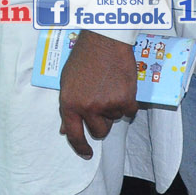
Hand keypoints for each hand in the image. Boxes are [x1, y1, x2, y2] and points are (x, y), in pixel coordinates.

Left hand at [57, 31, 137, 158]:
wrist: (104, 41)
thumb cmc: (83, 58)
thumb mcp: (67, 83)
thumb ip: (68, 107)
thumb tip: (65, 130)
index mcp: (68, 104)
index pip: (74, 135)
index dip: (81, 147)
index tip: (87, 153)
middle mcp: (86, 108)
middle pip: (99, 131)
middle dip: (102, 122)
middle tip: (102, 102)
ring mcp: (106, 105)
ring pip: (115, 119)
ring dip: (114, 107)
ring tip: (109, 86)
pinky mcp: (125, 100)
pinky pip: (130, 111)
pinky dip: (128, 102)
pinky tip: (122, 86)